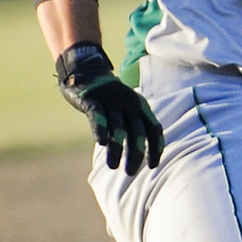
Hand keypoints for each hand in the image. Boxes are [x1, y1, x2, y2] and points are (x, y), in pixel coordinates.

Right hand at [55, 44, 164, 174]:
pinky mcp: (93, 99)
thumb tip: (138, 157)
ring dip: (117, 150)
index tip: (153, 166)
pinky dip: (101, 129)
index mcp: (141, 106)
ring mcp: (111, 100)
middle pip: (138, 133)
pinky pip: (98, 116)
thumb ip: (132, 127)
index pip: (155, 130)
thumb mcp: (126, 108)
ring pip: (118, 128)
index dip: (156, 149)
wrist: (84, 69)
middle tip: (131, 172)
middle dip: (136, 155)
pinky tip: (102, 143)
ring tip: (114, 167)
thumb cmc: (108, 97)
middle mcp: (130, 103)